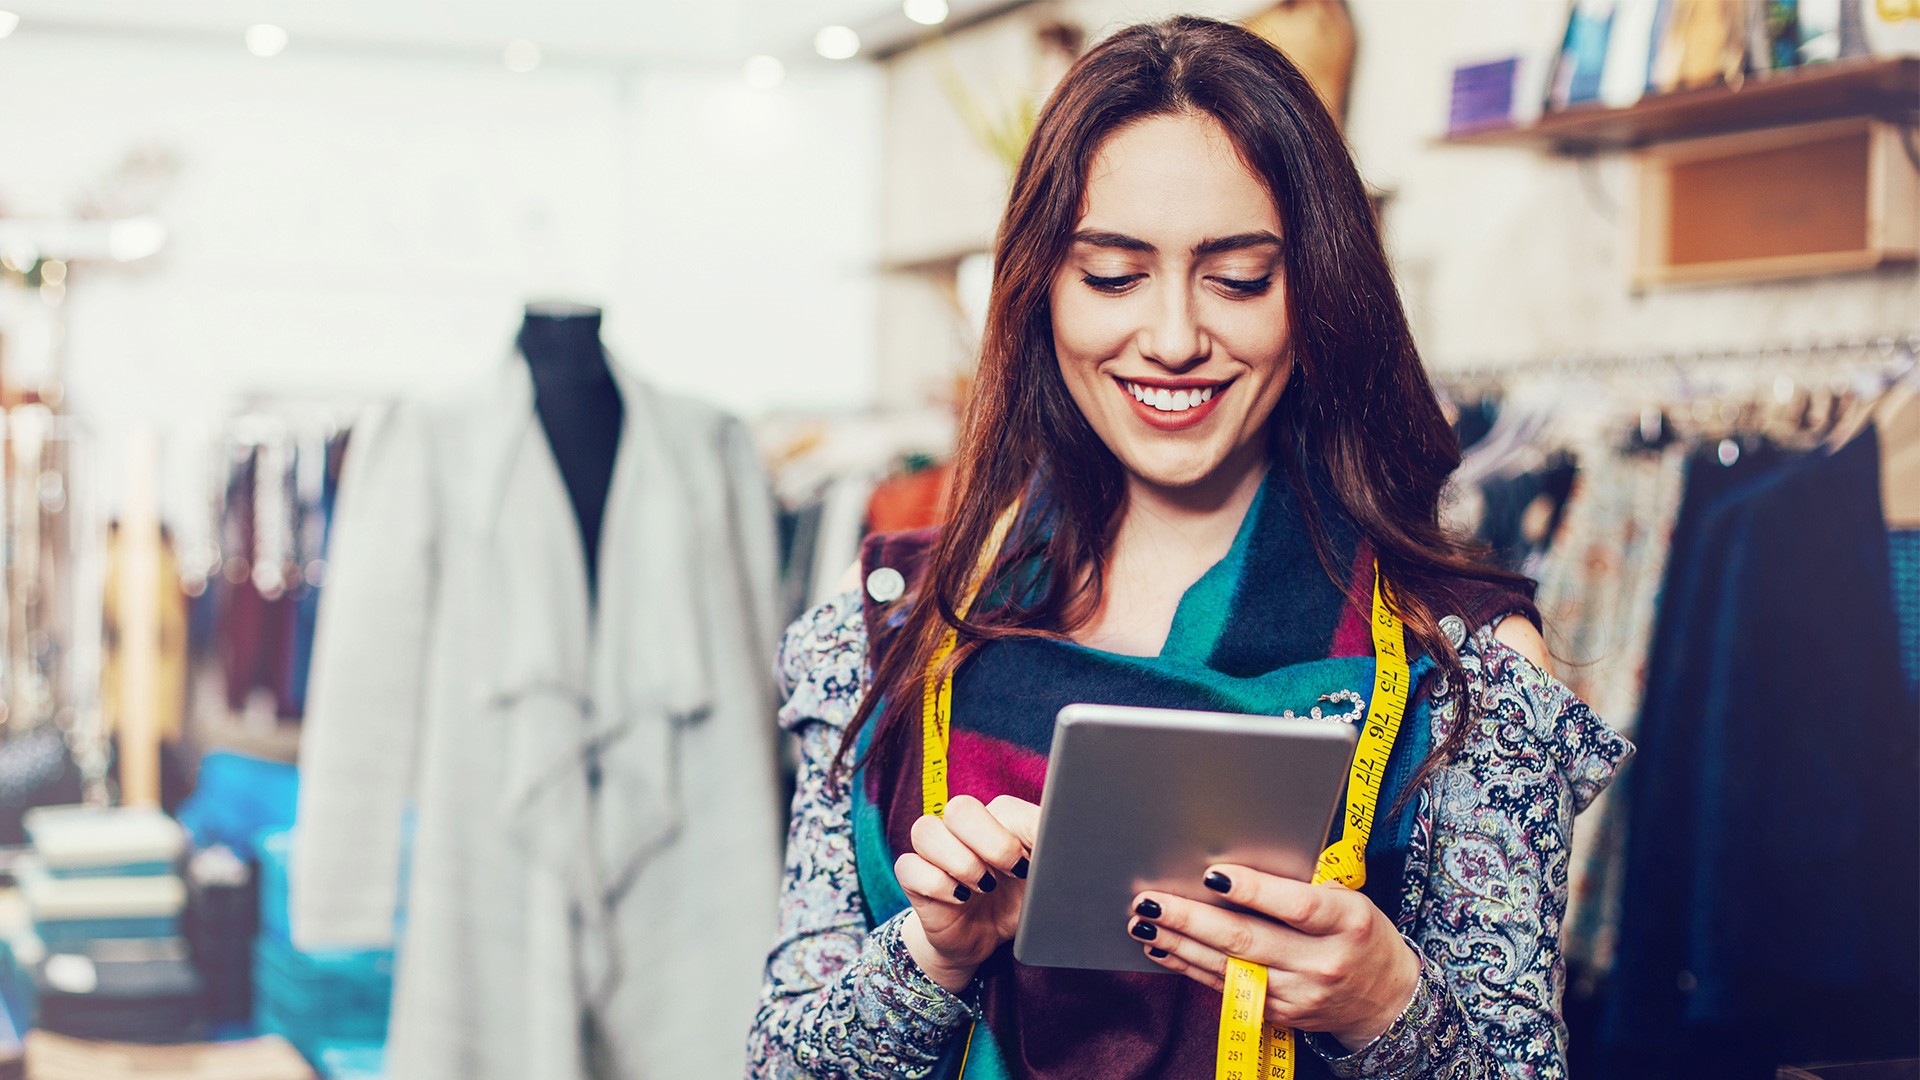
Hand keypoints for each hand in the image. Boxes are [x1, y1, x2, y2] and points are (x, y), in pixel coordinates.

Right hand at [895, 794, 1037, 992]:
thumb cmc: (1018, 902)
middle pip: (960, 807)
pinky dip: (935, 884)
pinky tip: (960, 900)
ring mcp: (935, 852)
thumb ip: (1053, 856)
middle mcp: (963, 829)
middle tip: (1012, 872)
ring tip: (984, 888)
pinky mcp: (914, 878)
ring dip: (960, 862)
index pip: (1004, 807)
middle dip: (991, 843)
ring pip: (925, 830)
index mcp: (998, 821)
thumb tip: (1072, 844)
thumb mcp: (1043, 882)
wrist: (984, 940)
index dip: (1021, 835)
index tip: (1035, 866)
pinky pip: (908, 866)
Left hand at [1127, 864, 1419, 1050]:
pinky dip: (1190, 967)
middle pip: (1247, 939)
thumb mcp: (1350, 900)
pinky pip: (1226, 988)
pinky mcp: (1278, 1013)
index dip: (1253, 889)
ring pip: (1227, 967)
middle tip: (1151, 901)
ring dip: (1179, 944)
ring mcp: (1297, 993)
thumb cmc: (1361, 935)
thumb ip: (1303, 885)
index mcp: (1347, 922)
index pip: (1296, 905)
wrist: (1387, 1001)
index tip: (1212, 873)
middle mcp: (1321, 961)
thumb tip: (1236, 866)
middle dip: (1191, 919)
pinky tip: (1163, 949)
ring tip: (1142, 923)